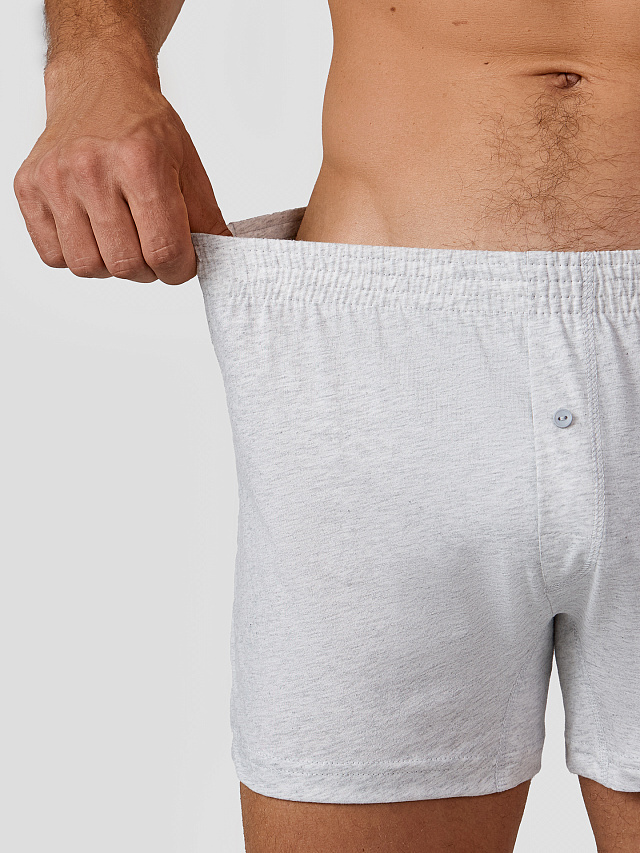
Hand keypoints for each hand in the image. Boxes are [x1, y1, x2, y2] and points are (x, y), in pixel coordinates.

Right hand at [14, 59, 230, 283]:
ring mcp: (54, 180)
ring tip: (122, 238)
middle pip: (126, 265)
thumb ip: (206, 220)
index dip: (181, 270)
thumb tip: (221, 263)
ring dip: (111, 265)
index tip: (183, 262)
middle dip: (148, 269)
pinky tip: (92, 230)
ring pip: (88, 268)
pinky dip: (78, 255)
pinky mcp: (28, 188)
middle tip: (152, 247)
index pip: (165, 250)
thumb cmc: (145, 128)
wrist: (99, 85)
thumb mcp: (189, 166)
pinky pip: (54, 256)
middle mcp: (91, 169)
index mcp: (140, 162)